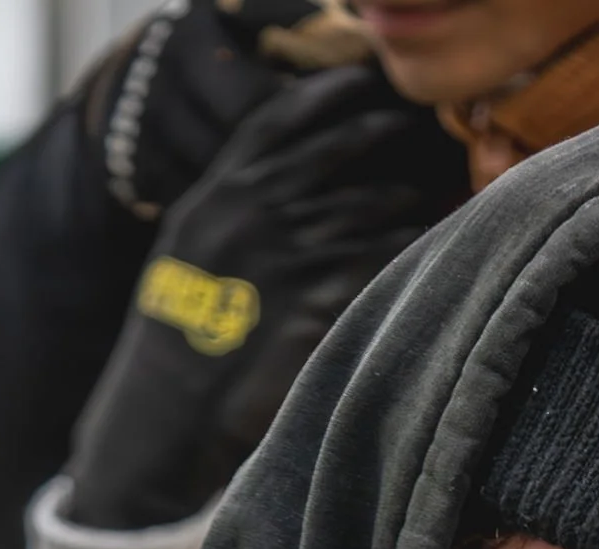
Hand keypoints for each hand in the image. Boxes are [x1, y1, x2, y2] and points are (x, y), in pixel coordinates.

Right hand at [66, 66, 461, 527]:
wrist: (171, 417)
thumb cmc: (180, 342)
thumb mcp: (190, 250)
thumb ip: (232, 201)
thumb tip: (282, 174)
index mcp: (219, 195)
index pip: (279, 121)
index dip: (326, 95)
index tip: (362, 81)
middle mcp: (254, 216)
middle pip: (334, 152)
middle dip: (379, 134)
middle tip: (413, 129)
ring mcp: (289, 261)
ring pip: (368, 208)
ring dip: (405, 200)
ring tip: (426, 199)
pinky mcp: (320, 309)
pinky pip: (382, 265)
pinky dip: (409, 253)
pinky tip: (428, 254)